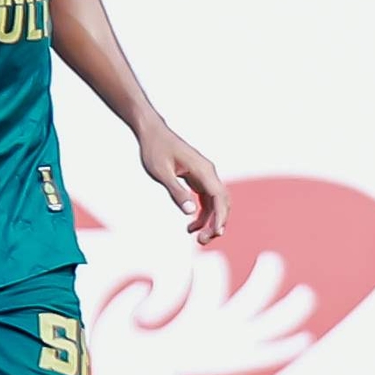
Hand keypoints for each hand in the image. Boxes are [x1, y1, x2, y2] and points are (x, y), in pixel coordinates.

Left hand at [138, 124, 226, 243]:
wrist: (152, 133)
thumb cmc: (155, 149)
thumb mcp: (161, 172)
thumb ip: (176, 191)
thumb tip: (190, 212)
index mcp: (203, 170)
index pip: (219, 197)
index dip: (220, 216)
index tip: (216, 233)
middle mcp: (209, 173)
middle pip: (222, 202)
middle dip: (217, 223)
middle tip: (203, 241)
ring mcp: (205, 176)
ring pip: (216, 203)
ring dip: (210, 221)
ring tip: (198, 238)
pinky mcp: (198, 179)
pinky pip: (206, 200)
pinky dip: (202, 214)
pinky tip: (192, 225)